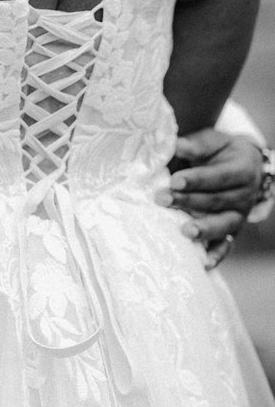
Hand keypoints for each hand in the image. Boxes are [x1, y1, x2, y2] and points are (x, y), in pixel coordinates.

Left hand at [160, 128, 262, 268]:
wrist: (240, 165)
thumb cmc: (218, 152)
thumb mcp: (211, 142)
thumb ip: (195, 146)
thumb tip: (176, 145)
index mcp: (241, 170)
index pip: (218, 177)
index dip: (196, 179)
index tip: (174, 181)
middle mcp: (245, 196)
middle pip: (216, 201)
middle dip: (188, 202)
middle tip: (162, 200)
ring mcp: (239, 216)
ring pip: (223, 225)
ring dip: (204, 230)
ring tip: (185, 232)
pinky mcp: (231, 231)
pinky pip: (226, 246)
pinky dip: (216, 256)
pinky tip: (202, 264)